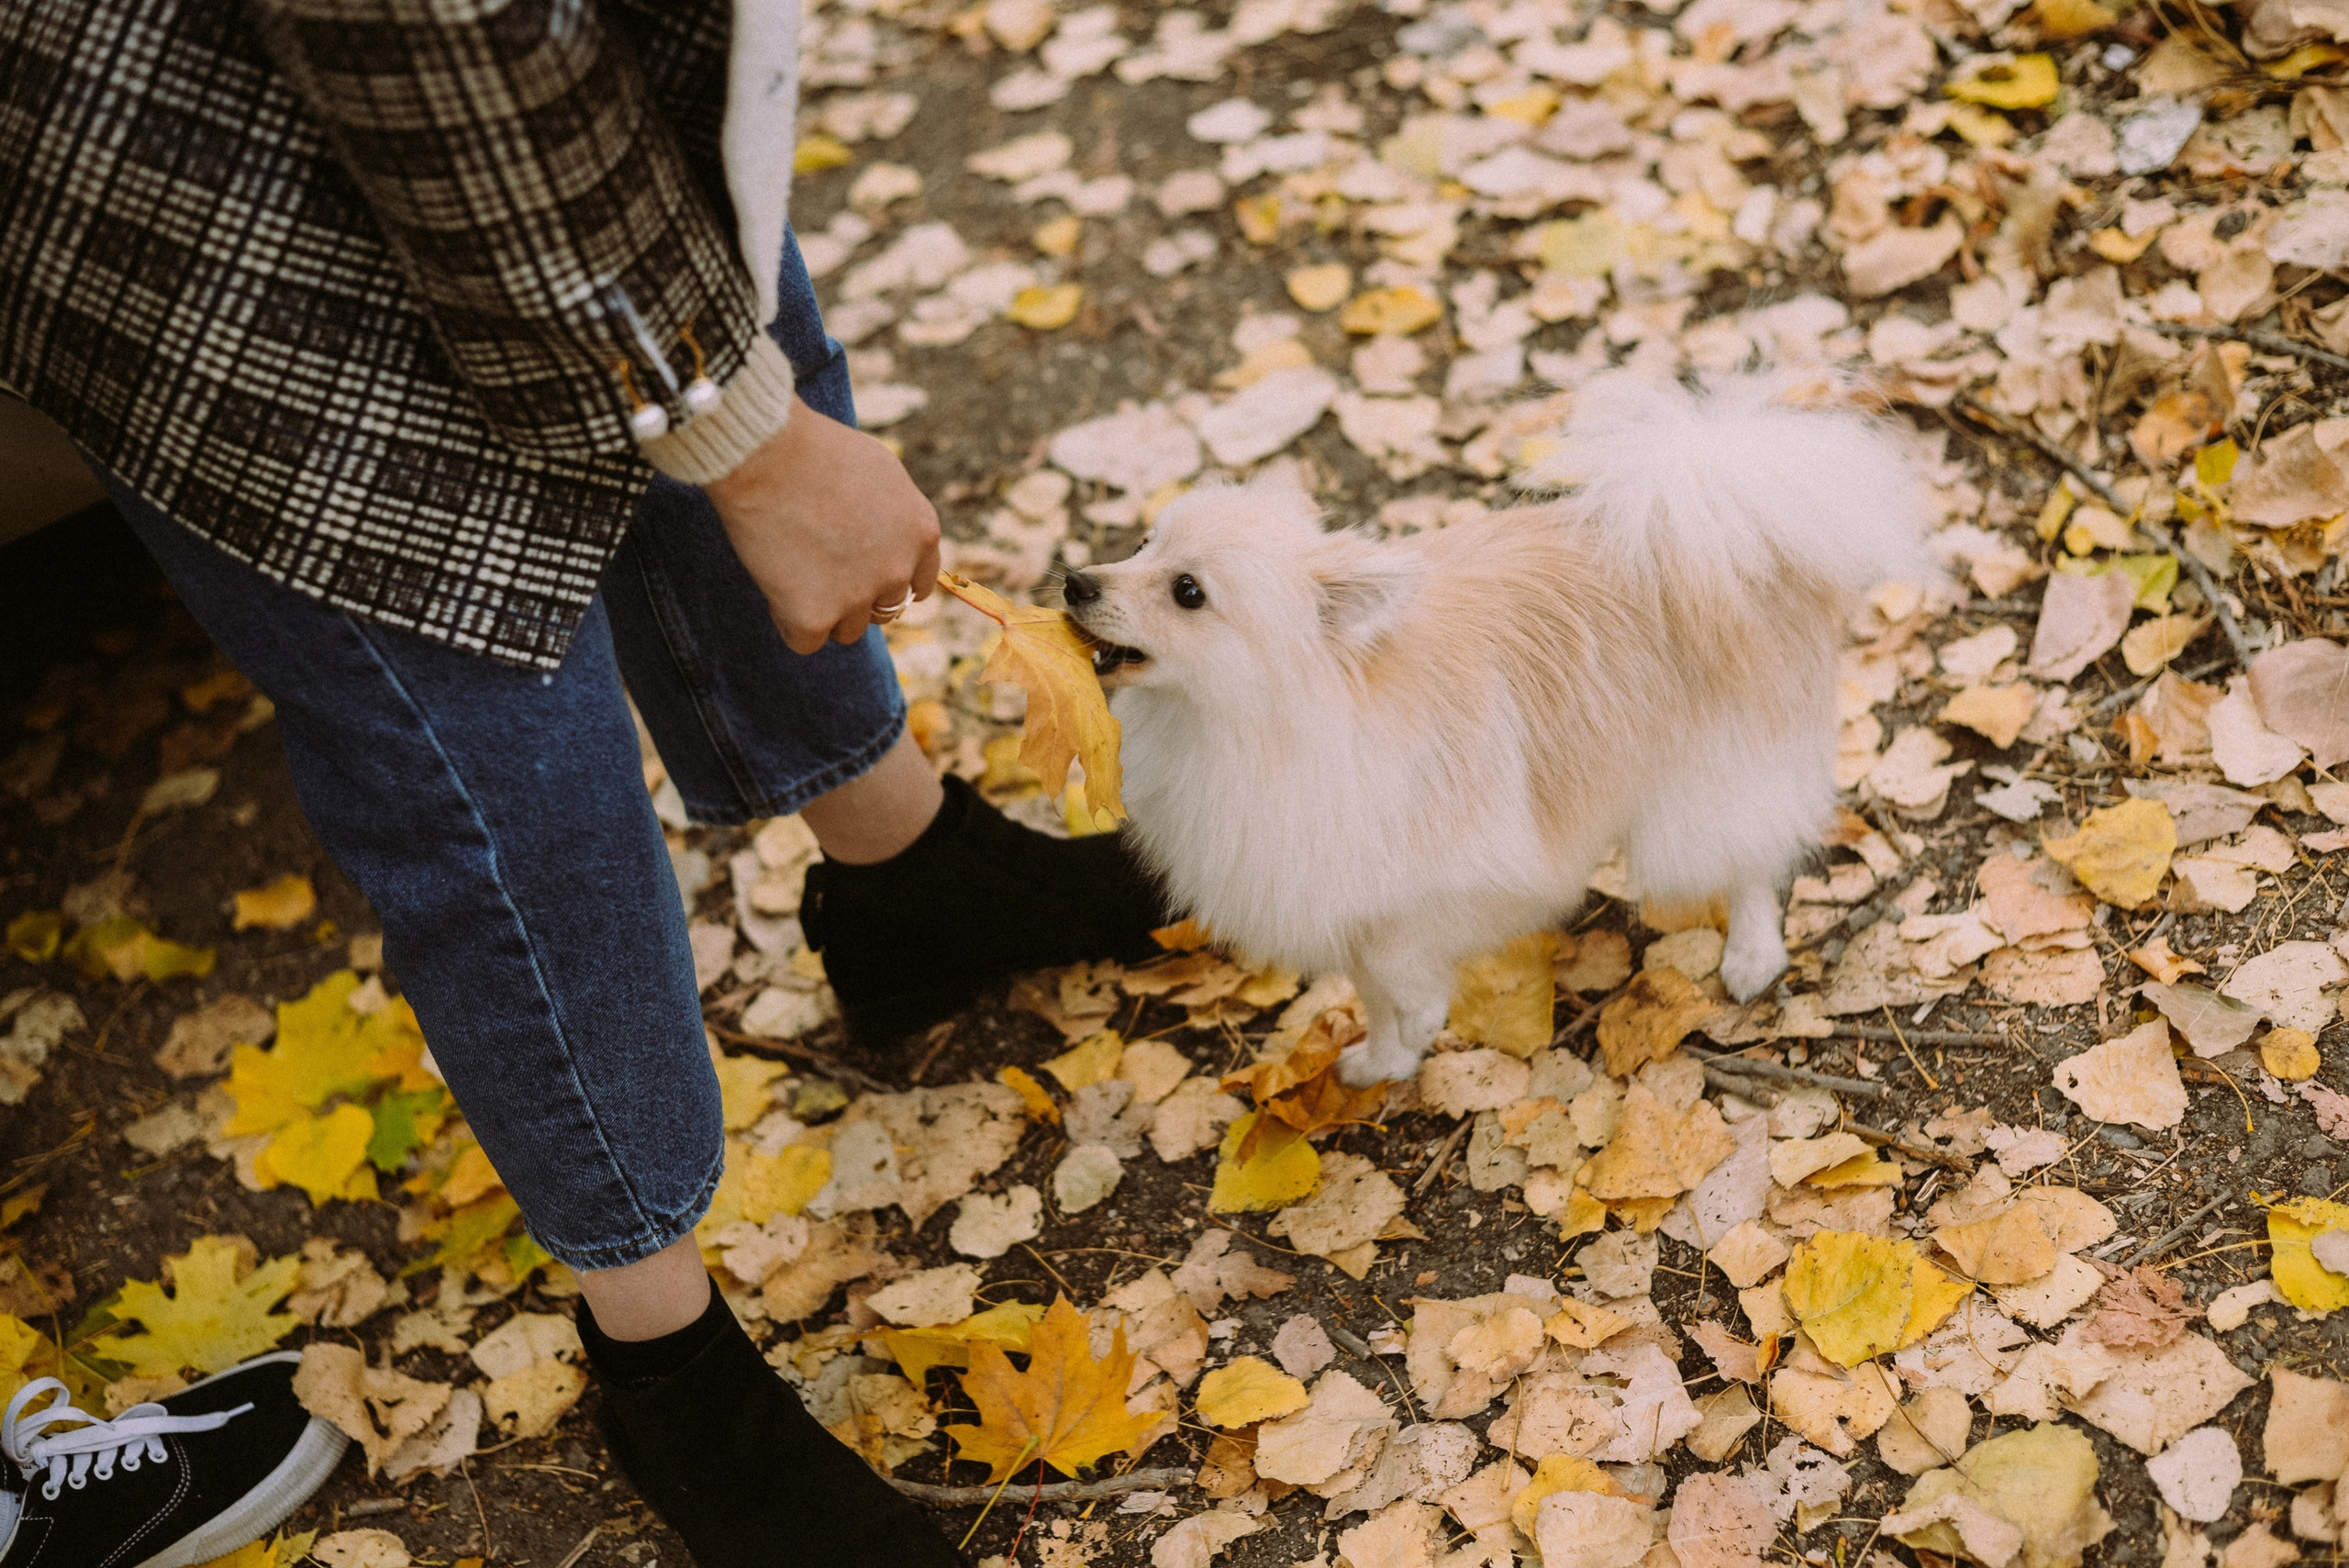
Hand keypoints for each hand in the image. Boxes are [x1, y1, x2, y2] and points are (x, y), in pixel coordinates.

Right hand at [705, 398, 940, 653]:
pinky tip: (775, 587)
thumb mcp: (879, 472)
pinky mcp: (816, 616)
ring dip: (823, 611)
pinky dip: (789, 621)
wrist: (767, 454)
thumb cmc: (814, 449)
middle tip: (818, 567)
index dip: (887, 581)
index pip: (918, 584)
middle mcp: (898, 570)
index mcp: (921, 534)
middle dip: (855, 596)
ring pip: (847, 629)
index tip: (863, 575)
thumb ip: (893, 515)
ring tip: (793, 569)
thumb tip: (891, 541)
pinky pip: (806, 642)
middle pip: (882, 610)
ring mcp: (858, 597)